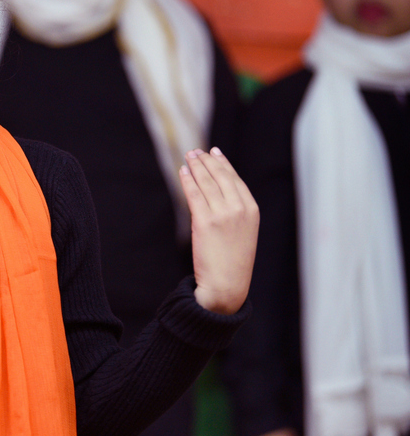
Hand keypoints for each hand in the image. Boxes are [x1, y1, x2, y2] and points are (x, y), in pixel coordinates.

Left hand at [179, 147, 258, 314]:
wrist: (227, 284)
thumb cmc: (233, 262)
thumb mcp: (243, 233)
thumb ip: (235, 213)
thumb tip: (217, 194)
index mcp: (252, 211)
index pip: (235, 180)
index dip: (223, 164)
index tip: (214, 153)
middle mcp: (239, 209)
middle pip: (220, 177)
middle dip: (207, 161)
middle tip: (196, 151)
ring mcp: (223, 214)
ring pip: (206, 182)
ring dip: (196, 167)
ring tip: (188, 157)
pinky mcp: (205, 222)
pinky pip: (194, 194)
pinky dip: (187, 181)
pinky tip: (182, 172)